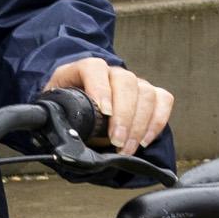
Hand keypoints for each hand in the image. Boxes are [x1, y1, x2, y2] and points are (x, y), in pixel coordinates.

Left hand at [47, 59, 174, 152]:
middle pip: (126, 83)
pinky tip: (144, 141)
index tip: (104, 112)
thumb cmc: (66, 108)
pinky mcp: (149, 94)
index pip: (94, 68)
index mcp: (82, 70)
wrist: (78, 107)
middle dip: (124, 116)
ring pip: (146, 93)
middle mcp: (111, 72)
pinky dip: (157, 122)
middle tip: (116, 142)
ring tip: (127, 148)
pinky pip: (163, 100)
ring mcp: (133, 82)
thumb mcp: (55, 110)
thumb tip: (63, 138)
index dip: (101, 88)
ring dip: (139, 125)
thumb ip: (58, 118)